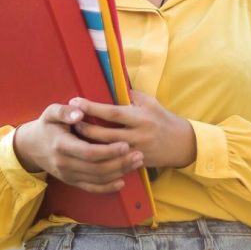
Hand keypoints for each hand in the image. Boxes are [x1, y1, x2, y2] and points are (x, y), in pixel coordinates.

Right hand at [13, 102, 143, 193]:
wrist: (31, 147)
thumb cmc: (46, 126)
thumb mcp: (50, 113)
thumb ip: (64, 111)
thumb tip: (79, 112)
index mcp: (61, 145)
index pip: (88, 152)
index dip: (108, 151)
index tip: (126, 144)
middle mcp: (64, 164)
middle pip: (96, 168)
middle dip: (120, 163)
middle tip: (139, 154)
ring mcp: (68, 175)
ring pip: (97, 179)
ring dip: (119, 173)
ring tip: (136, 163)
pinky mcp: (71, 181)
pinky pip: (91, 188)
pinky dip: (107, 187)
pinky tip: (122, 181)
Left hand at [69, 90, 196, 169]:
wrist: (182, 144)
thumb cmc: (163, 119)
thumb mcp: (150, 103)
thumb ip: (131, 96)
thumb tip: (111, 86)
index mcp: (140, 117)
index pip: (112, 112)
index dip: (92, 107)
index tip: (75, 101)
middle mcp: (137, 135)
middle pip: (105, 134)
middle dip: (85, 128)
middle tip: (68, 122)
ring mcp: (136, 152)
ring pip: (106, 151)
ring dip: (88, 144)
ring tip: (72, 137)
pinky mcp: (135, 163)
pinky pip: (114, 163)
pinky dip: (99, 158)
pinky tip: (86, 154)